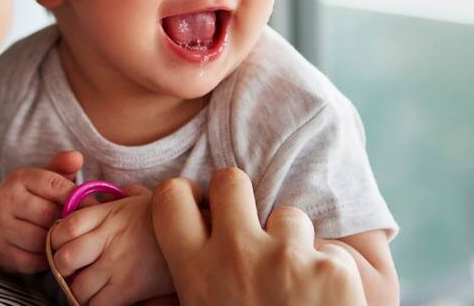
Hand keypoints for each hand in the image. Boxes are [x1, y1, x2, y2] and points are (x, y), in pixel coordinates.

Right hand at [0, 151, 82, 272]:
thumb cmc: (33, 199)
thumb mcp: (45, 180)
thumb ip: (62, 167)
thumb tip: (77, 157)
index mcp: (18, 178)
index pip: (54, 185)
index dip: (77, 197)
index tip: (93, 207)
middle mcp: (4, 200)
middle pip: (48, 214)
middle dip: (67, 221)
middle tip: (81, 227)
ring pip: (40, 239)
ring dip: (57, 241)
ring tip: (66, 238)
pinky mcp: (1, 252)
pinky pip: (33, 260)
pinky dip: (46, 258)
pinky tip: (51, 251)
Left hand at [48, 185, 174, 304]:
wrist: (197, 233)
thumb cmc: (164, 218)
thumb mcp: (137, 199)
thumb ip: (112, 198)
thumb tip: (96, 198)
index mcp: (108, 215)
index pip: (64, 227)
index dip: (56, 239)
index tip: (64, 244)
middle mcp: (108, 239)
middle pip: (63, 259)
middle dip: (62, 267)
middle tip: (73, 269)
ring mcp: (117, 265)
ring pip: (77, 287)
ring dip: (78, 290)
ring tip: (89, 286)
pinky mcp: (128, 288)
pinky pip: (96, 304)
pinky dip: (94, 304)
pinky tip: (102, 297)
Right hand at [152, 168, 365, 305]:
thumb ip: (181, 287)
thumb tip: (141, 281)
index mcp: (195, 272)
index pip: (171, 196)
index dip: (185, 197)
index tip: (199, 210)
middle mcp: (236, 254)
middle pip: (230, 180)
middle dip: (239, 198)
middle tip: (248, 228)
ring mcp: (287, 257)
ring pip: (287, 215)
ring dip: (291, 242)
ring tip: (292, 285)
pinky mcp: (332, 268)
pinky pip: (327, 250)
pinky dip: (327, 272)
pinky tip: (322, 302)